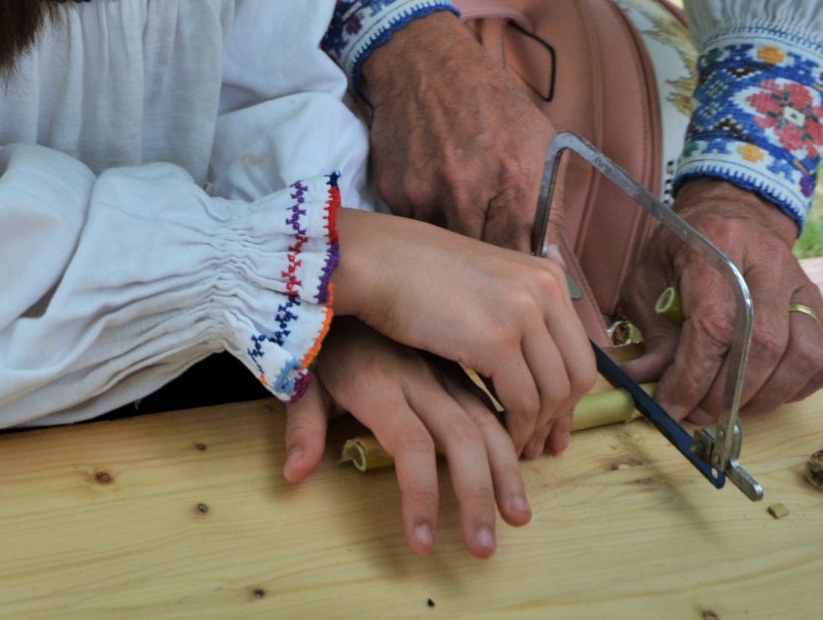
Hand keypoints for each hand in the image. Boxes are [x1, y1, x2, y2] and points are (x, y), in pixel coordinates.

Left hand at [283, 323, 530, 558]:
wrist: (353, 272)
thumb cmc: (327, 337)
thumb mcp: (304, 377)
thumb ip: (302, 425)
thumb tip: (294, 474)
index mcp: (378, 383)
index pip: (409, 445)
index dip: (418, 495)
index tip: (421, 544)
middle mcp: (420, 377)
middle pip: (460, 439)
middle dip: (477, 497)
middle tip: (484, 550)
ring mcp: (445, 369)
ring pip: (490, 419)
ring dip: (508, 471)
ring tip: (519, 519)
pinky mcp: (461, 364)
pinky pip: (498, 399)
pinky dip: (516, 431)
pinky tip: (528, 460)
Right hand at [334, 209, 594, 458]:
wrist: (375, 259)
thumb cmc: (416, 273)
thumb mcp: (483, 280)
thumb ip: (513, 308)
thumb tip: (534, 352)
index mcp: (547, 276)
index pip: (579, 350)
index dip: (571, 396)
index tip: (555, 425)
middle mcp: (544, 291)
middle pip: (575, 375)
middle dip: (559, 418)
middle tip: (540, 446)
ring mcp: (523, 313)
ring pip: (552, 393)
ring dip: (536, 428)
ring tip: (515, 448)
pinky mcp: (497, 339)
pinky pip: (522, 402)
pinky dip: (515, 429)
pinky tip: (498, 439)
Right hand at [363, 11, 557, 248]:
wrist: (422, 62)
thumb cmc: (490, 100)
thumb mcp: (539, 139)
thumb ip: (548, 202)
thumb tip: (549, 259)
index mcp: (513, 176)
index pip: (520, 254)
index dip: (520, 269)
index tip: (519, 271)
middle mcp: (467, 188)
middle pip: (479, 259)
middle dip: (486, 264)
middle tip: (490, 254)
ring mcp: (425, 191)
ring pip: (444, 247)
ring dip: (453, 243)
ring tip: (461, 219)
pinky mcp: (394, 191)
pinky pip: (415, 228)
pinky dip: (426, 223)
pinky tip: (434, 198)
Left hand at [620, 179, 822, 421]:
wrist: (733, 214)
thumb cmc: (684, 248)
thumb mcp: (649, 276)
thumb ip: (650, 329)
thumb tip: (643, 381)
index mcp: (719, 246)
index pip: (715, 323)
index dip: (694, 375)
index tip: (672, 407)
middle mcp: (770, 263)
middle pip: (762, 345)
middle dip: (726, 393)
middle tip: (698, 414)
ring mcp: (802, 286)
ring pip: (800, 357)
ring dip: (762, 397)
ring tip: (728, 407)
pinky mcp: (819, 308)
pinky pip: (820, 362)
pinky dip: (792, 389)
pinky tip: (760, 391)